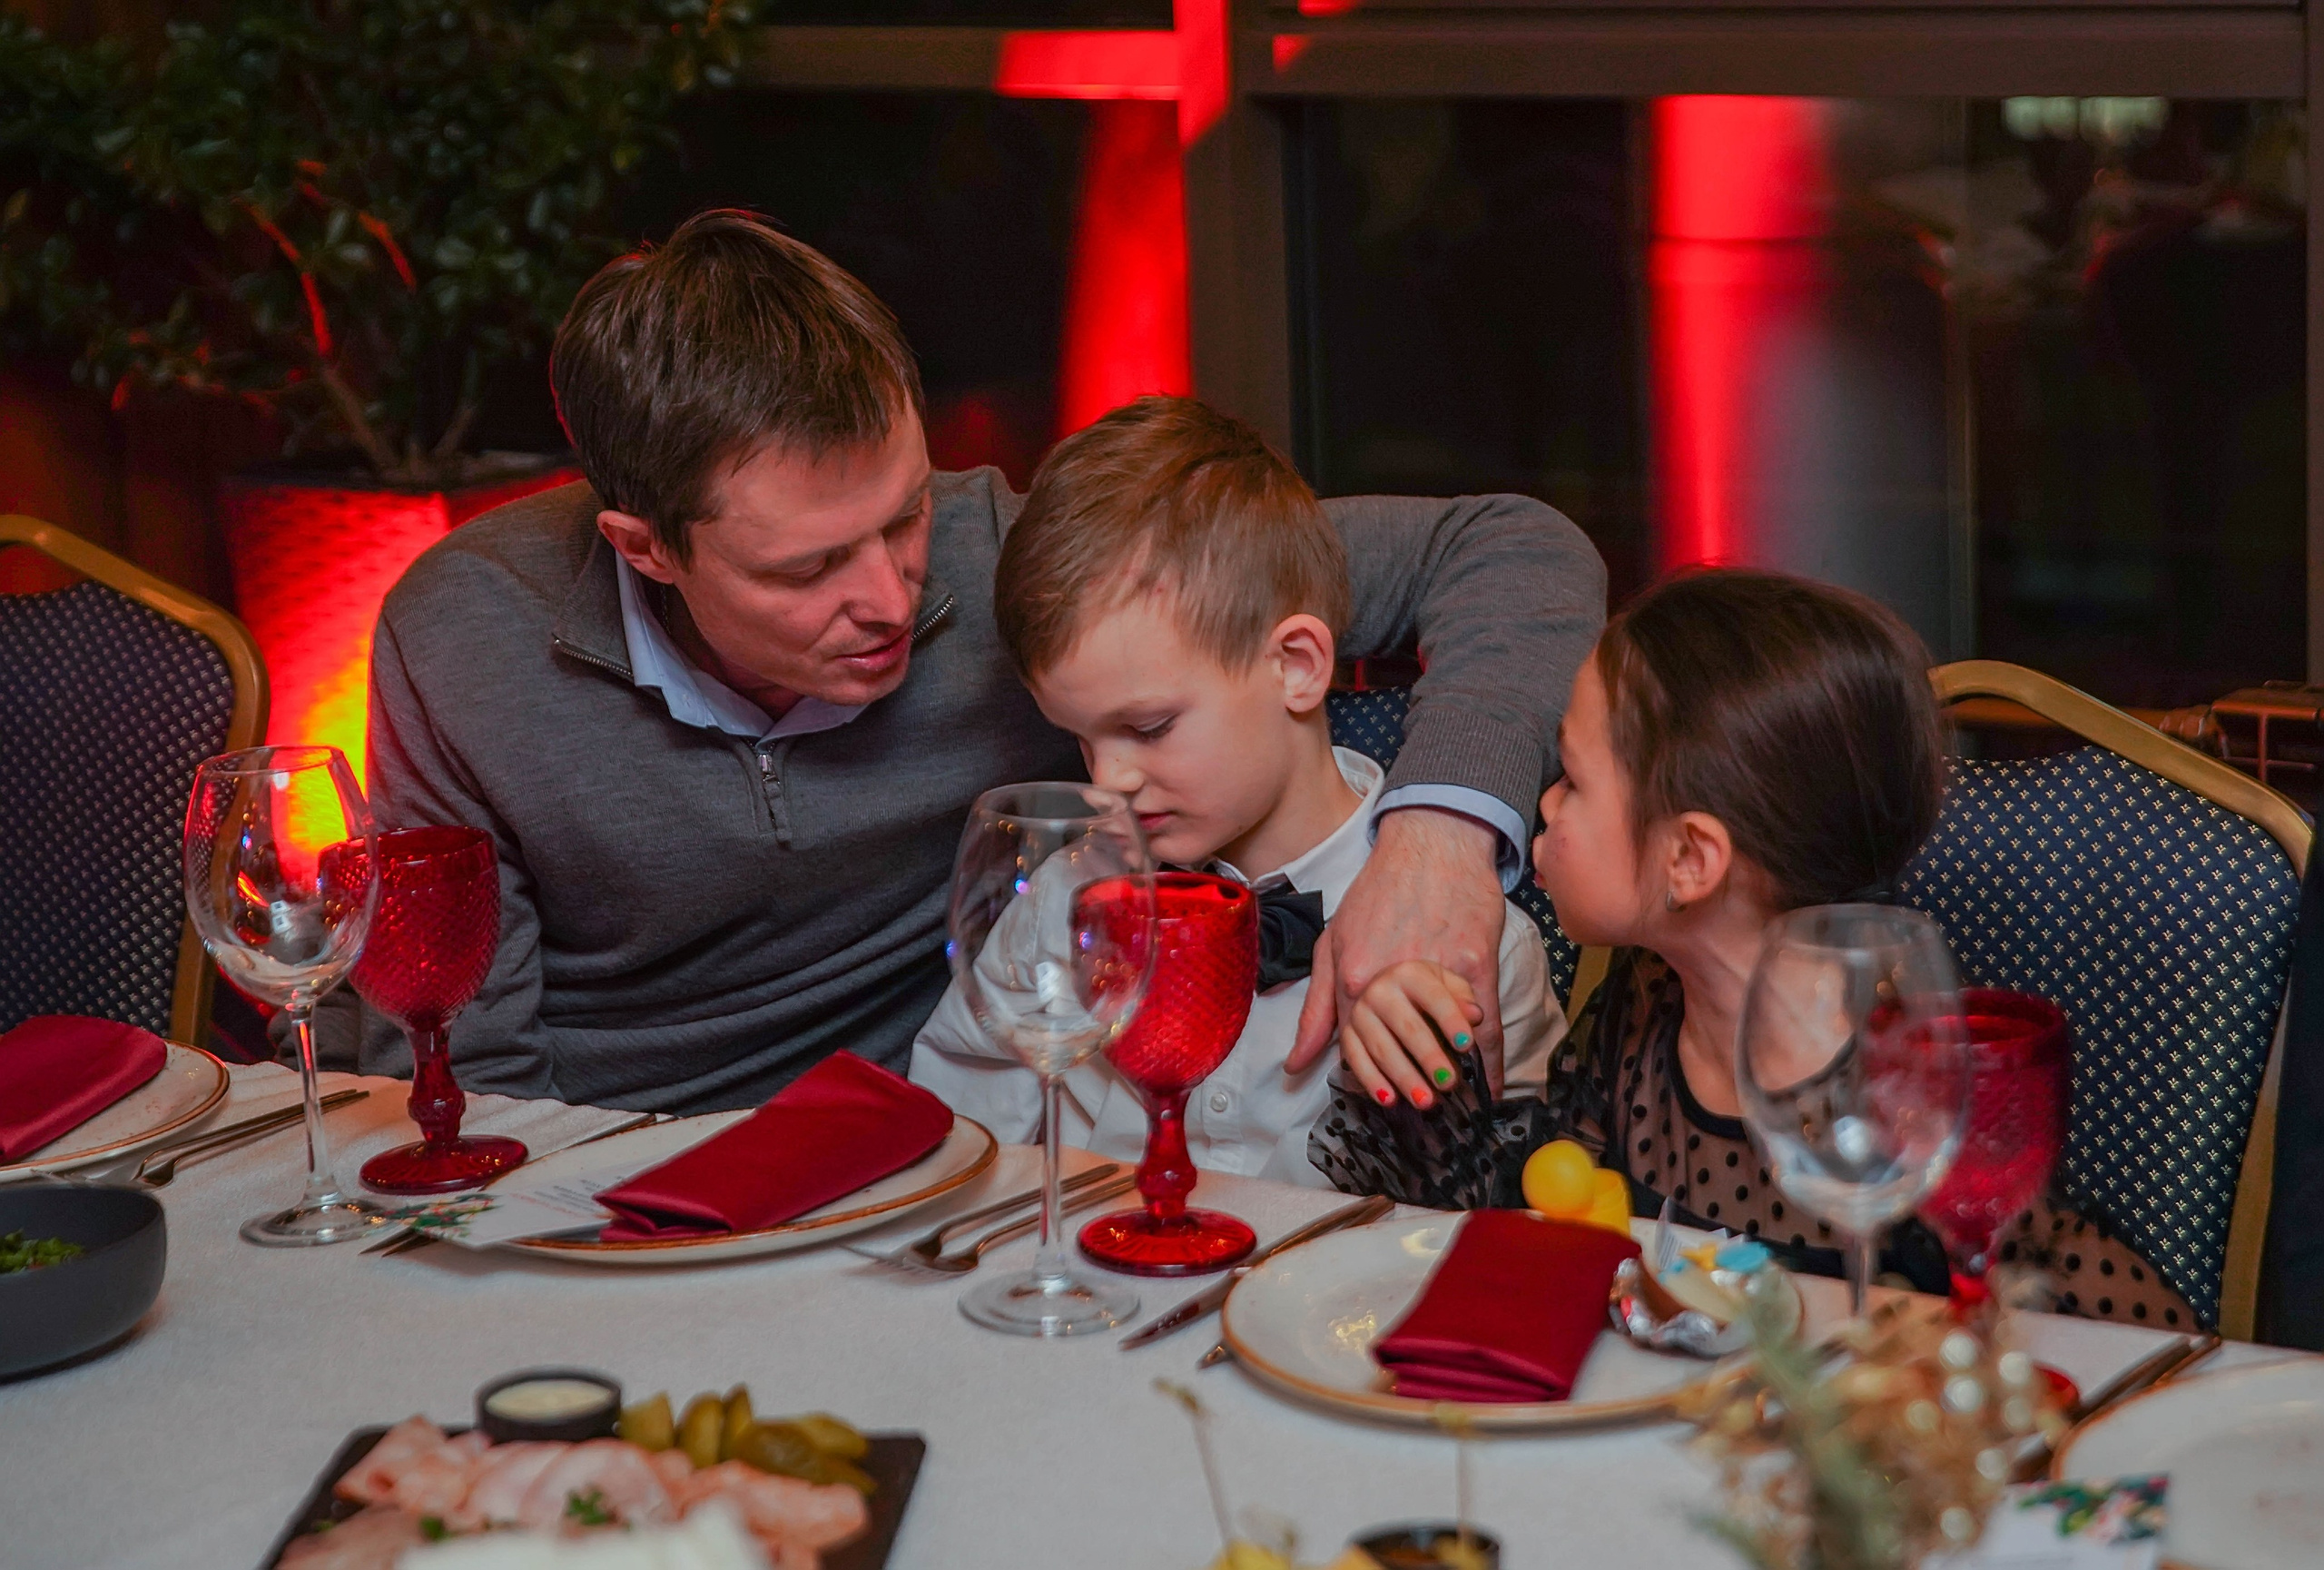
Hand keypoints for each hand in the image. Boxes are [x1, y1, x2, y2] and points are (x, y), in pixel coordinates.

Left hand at [1287, 806, 1508, 1097]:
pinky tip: (1488, 1084)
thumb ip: (1317, 1007)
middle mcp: (1391, 979)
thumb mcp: (1335, 941)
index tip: (1383, 1099)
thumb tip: (1295, 1062)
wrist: (1432, 841)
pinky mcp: (1474, 965)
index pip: (1357, 1045)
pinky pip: (1483, 1025)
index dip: (1370, 1078)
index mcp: (1355, 976)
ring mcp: (1436, 972)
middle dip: (1409, 1085)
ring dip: (1449, 1077)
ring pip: (1443, 1042)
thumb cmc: (1380, 889)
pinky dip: (1488, 1060)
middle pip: (1400, 1050)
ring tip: (1451, 1096)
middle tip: (1419, 1106)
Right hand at [1335, 960, 1483, 1109]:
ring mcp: (1360, 1013)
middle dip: (1429, 1057)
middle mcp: (1380, 990)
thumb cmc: (1426, 994)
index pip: (1434, 998)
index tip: (1466, 1045)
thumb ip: (1464, 1000)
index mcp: (1410, 974)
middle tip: (1449, 1083)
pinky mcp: (1347, 1034)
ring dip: (1404, 1078)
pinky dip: (1372, 1082)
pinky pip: (1356, 1060)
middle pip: (1407, 1027)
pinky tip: (1390, 1100)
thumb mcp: (1449, 987)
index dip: (1451, 1021)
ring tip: (1426, 1101)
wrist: (1388, 990)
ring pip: (1382, 1048)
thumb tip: (1474, 1016)